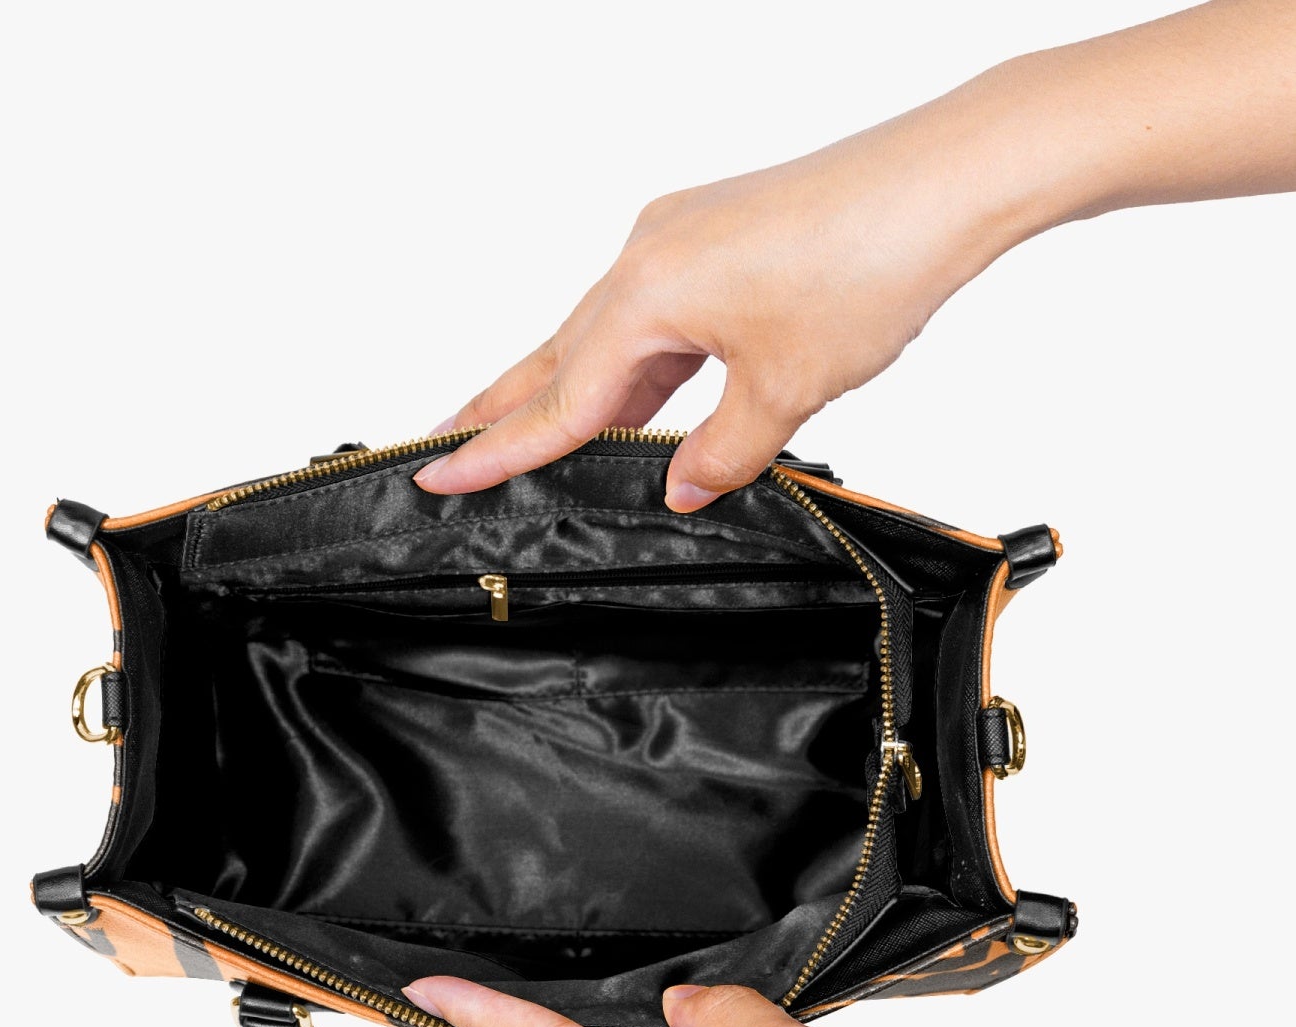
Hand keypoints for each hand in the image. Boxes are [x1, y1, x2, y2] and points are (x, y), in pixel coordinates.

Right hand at [414, 0, 1295, 514]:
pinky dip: (635, 365)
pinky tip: (635, 400)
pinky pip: (651, 315)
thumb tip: (681, 489)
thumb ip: (721, 453)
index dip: (499, 450)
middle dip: (502, 409)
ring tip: (522, 433)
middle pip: (558, 355)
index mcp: (646, 294)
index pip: (559, 398)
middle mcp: (647, 255)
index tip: (439, 474)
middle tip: (444, 445)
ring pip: (605, 336)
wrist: (946, 178)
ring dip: (570, 391)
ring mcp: (680, 239)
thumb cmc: (871, 263)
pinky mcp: (715, 236)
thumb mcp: (787, 389)